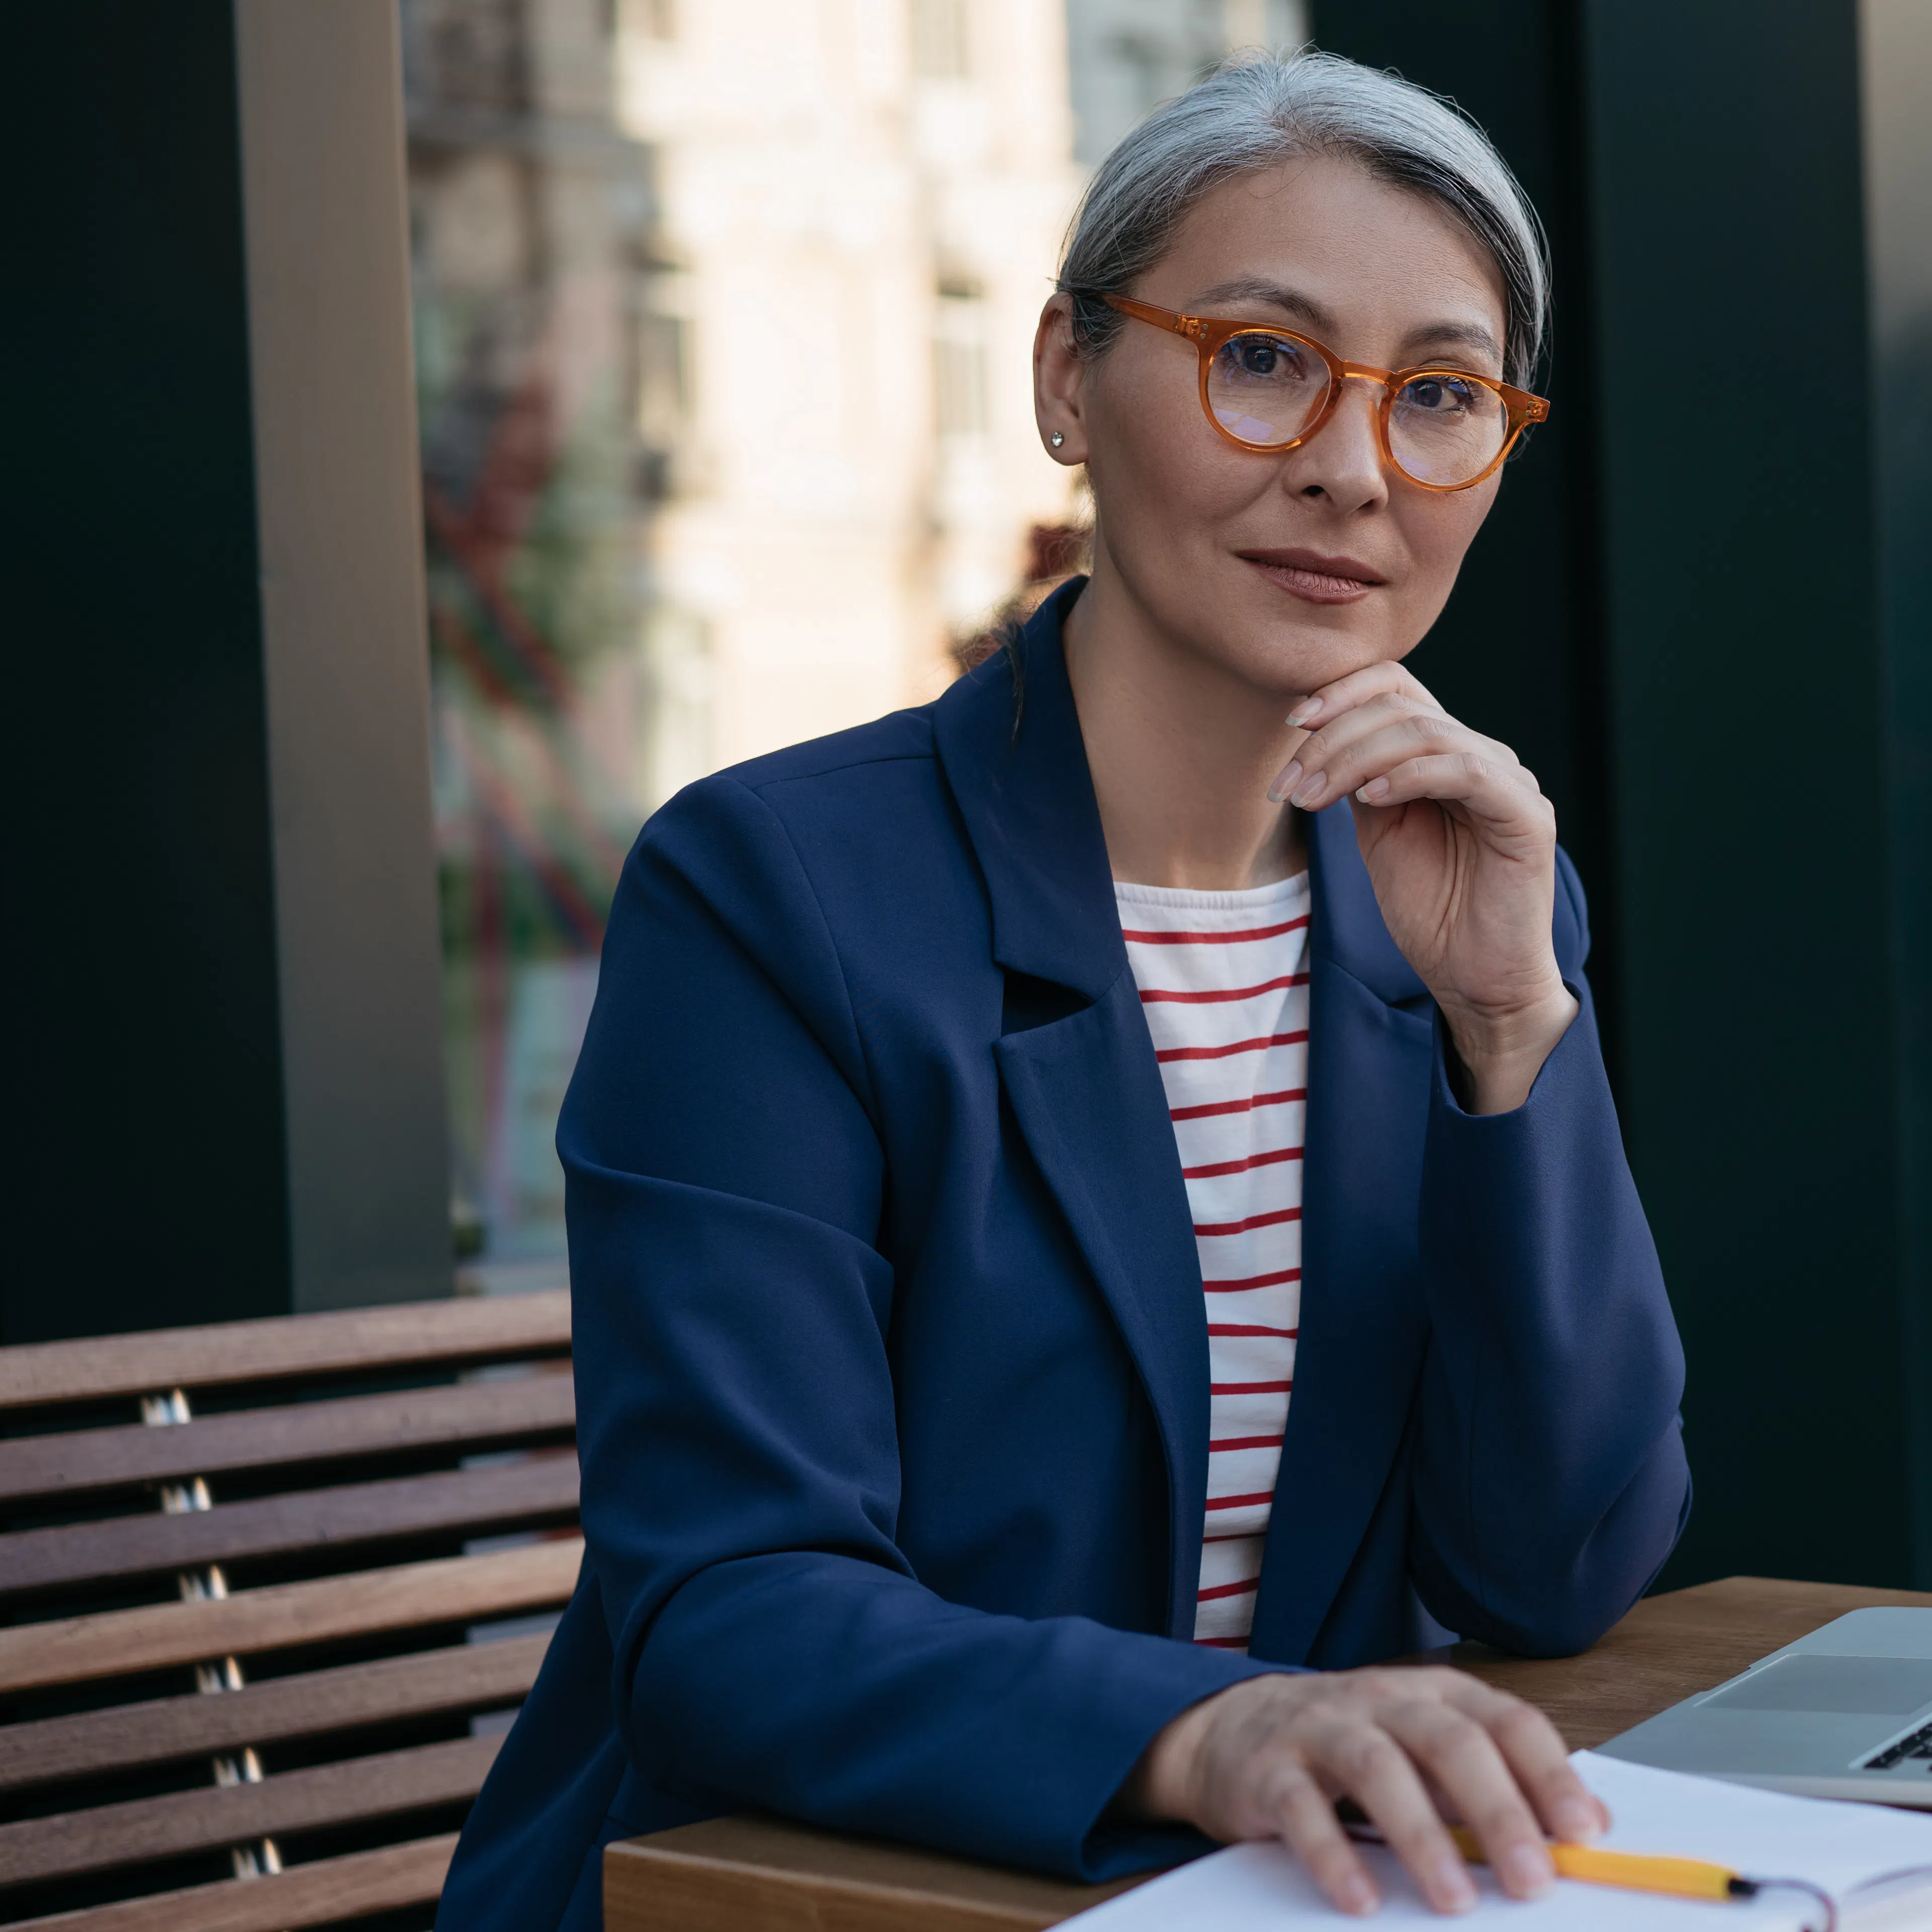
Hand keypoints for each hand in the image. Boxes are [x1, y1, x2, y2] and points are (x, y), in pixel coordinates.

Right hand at [1124, 1667, 1608, 1916]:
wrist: (1231, 1729)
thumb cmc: (1349, 1748)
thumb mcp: (1426, 1751)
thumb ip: (1498, 1781)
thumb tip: (1590, 1824)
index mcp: (1429, 1694)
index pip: (1502, 1719)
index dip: (1548, 1772)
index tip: (1584, 1834)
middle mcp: (1379, 1699)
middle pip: (1447, 1739)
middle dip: (1497, 1810)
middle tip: (1533, 1880)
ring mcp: (1319, 1728)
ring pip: (1376, 1765)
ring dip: (1422, 1835)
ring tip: (1454, 1900)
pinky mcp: (1267, 1769)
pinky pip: (1301, 1807)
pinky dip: (1333, 1854)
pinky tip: (1361, 1898)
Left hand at [1266, 665, 1575, 1112]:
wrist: (1475, 979)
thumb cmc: (1432, 910)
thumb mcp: (1380, 834)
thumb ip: (1361, 781)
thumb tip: (1318, 738)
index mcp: (1446, 755)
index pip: (1396, 688)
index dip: (1341, 694)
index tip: (1290, 723)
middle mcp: (1482, 757)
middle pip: (1401, 708)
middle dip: (1331, 740)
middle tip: (1287, 786)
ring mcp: (1510, 782)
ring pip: (1426, 732)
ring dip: (1355, 760)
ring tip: (1313, 799)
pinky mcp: (1528, 816)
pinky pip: (1466, 771)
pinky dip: (1409, 777)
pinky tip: (1369, 800)